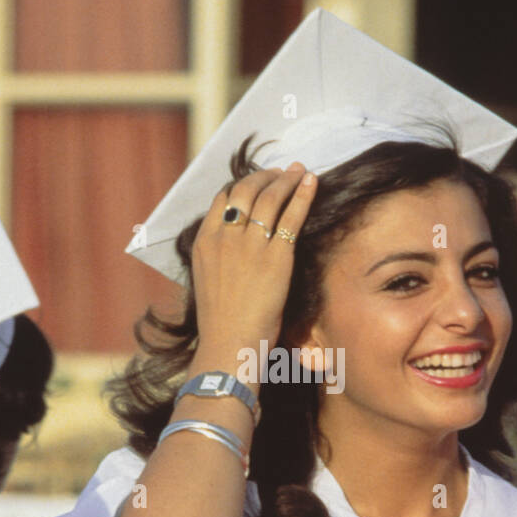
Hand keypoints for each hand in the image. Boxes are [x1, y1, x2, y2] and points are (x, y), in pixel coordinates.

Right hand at [190, 163, 316, 356]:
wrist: (229, 344)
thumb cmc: (221, 322)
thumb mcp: (208, 281)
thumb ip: (218, 257)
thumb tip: (234, 247)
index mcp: (205, 243)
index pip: (223, 199)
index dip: (241, 185)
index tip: (257, 182)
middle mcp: (225, 237)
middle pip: (245, 191)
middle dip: (265, 176)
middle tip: (280, 173)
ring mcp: (250, 245)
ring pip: (269, 197)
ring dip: (286, 180)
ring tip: (299, 172)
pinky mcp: (276, 257)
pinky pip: (291, 216)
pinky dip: (303, 194)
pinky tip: (312, 182)